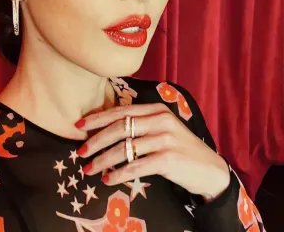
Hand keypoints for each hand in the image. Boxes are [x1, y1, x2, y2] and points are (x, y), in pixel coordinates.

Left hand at [76, 103, 229, 201]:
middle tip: (81, 152)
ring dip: (103, 160)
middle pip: (119, 127)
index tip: (79, 126)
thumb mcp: (162, 130)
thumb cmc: (180, 149)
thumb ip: (140, 126)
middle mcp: (160, 120)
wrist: (210, 170)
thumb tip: (105, 132)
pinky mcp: (168, 159)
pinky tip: (109, 179)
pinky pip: (136, 166)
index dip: (98, 118)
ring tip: (89, 169)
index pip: (120, 111)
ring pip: (125, 148)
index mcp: (156, 110)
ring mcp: (165, 139)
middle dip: (96, 140)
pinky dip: (119, 173)